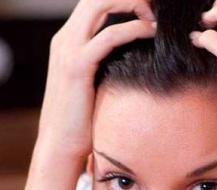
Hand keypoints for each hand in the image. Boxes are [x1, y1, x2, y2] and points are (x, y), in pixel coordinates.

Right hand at [38, 0, 156, 163]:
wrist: (59, 147)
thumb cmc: (81, 120)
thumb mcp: (94, 82)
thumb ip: (106, 62)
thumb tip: (135, 55)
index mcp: (68, 40)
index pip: (95, 2)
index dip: (122, 0)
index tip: (150, 8)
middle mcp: (64, 38)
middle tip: (156, 7)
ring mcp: (68, 50)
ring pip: (100, 3)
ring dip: (133, 3)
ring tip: (156, 15)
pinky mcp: (76, 66)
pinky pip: (109, 36)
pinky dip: (134, 28)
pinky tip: (153, 33)